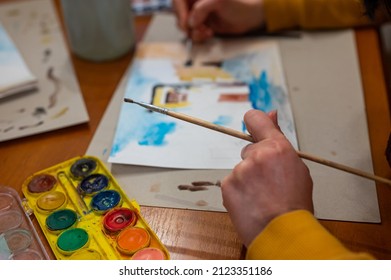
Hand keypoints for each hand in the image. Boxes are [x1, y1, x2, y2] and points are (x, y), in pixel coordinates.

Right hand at [172, 0, 265, 41]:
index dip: (179, 11)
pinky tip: (209, 34)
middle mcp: (194, 2)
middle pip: (179, 13)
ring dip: (194, 31)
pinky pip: (192, 32)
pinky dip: (198, 36)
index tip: (186, 24)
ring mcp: (197, 14)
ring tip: (207, 32)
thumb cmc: (237, 4)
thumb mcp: (219, 1)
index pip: (178, 0)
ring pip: (185, 25)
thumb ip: (202, 8)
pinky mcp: (201, 25)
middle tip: (198, 30)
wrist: (249, 18)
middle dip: (187, 24)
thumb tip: (190, 22)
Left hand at [221, 110, 313, 246]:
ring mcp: (239, 171)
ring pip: (240, 169)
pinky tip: (251, 203)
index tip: (252, 127)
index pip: (256, 119)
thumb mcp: (297, 168)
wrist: (283, 233)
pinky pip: (231, 183)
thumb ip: (280, 140)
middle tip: (268, 182)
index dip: (254, 122)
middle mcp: (256, 155)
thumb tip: (271, 113)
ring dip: (247, 179)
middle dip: (255, 162)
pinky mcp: (226, 185)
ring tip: (262, 197)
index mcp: (277, 147)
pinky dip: (238, 191)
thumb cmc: (294, 203)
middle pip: (249, 149)